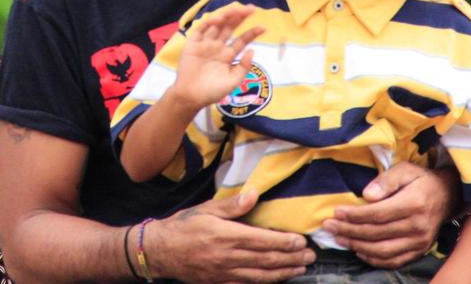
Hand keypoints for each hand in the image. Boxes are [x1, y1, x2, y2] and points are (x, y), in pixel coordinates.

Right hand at [145, 191, 313, 282]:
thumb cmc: (183, 226)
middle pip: (267, 260)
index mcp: (227, 236)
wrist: (161, 251)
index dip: (284, 242)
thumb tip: (254, 195)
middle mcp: (228, 257)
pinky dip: (264, 283)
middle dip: (291, 259)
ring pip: (261, 276)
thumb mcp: (206, 209)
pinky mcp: (220, 283)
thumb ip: (232, 205)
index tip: (300, 241)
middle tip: (310, 256)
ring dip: (283, 273)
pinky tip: (275, 280)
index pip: (263, 241)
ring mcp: (225, 274)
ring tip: (300, 269)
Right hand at [175, 5, 263, 109]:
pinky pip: (201, 29)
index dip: (252, 33)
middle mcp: (218, 46)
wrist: (191, 97)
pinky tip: (218, 19)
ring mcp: (205, 44)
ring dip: (226, 16)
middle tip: (251, 8)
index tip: (263, 28)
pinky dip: (208, 22)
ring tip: (236, 10)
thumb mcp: (233, 81)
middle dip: (240, 17)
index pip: (242, 40)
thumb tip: (252, 50)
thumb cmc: (212, 92)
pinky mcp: (193, 43)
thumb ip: (243, 66)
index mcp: (228, 55)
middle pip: (230, 28)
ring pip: (217, 25)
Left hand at [322, 162, 456, 267]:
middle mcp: (418, 226)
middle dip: (349, 231)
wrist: (448, 196)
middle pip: (376, 233)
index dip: (354, 215)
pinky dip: (374, 259)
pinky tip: (359, 251)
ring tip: (340, 239)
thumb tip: (366, 195)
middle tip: (329, 227)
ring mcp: (419, 242)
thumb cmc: (421, 180)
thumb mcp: (405, 170)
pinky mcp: (419, 251)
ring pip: (382, 250)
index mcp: (413, 204)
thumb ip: (386, 180)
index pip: (377, 214)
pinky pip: (393, 261)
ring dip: (357, 246)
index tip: (336, 213)